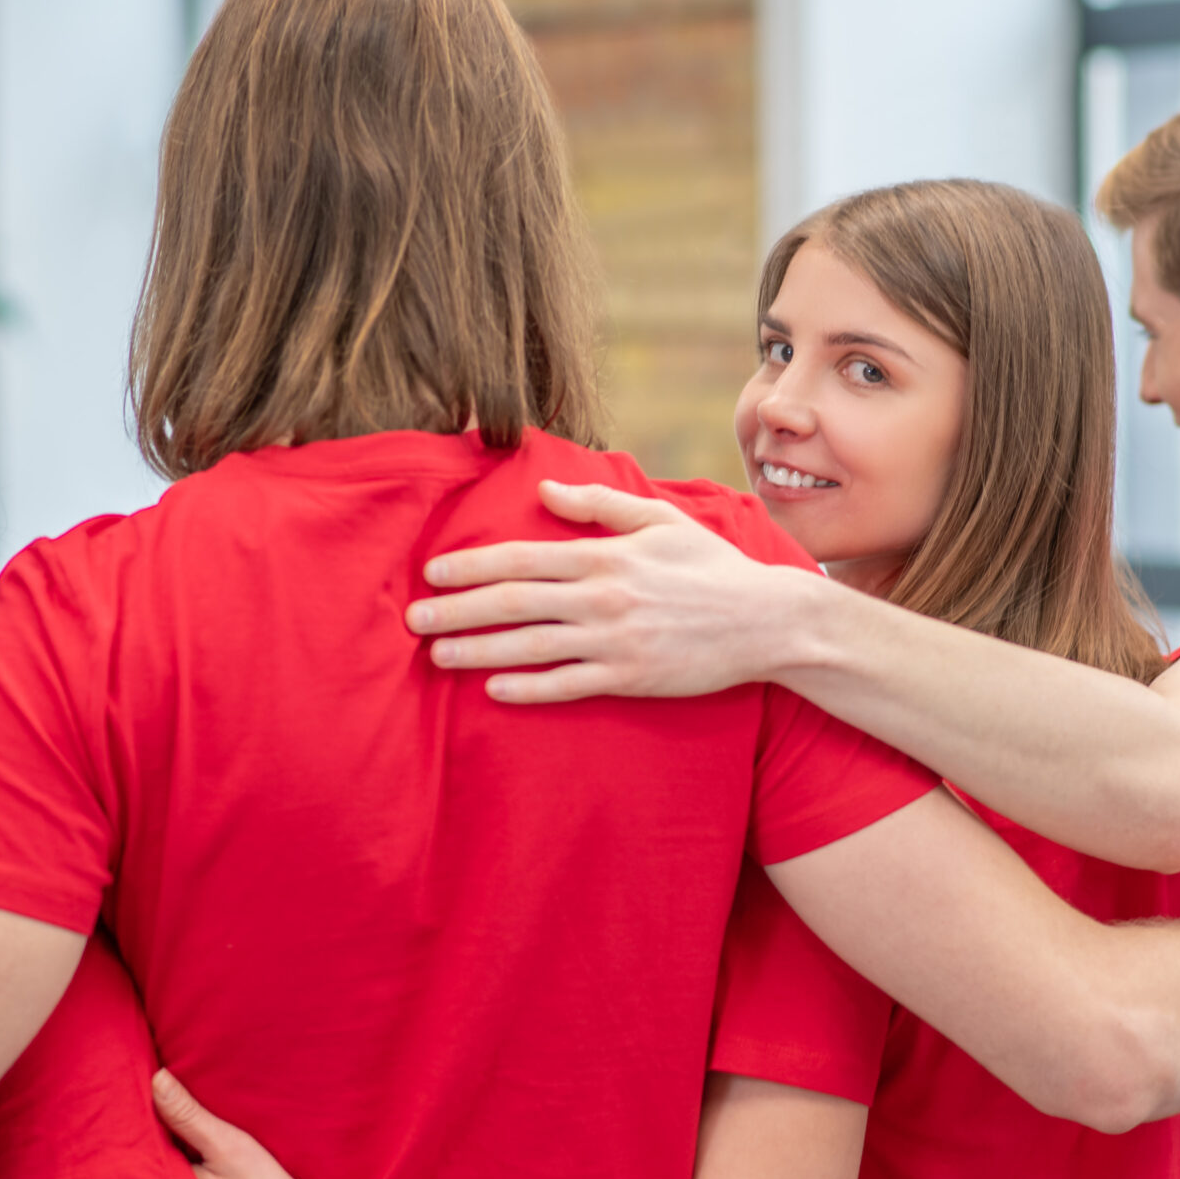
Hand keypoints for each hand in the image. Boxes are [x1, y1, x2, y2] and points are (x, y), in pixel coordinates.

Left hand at [406, 481, 812, 702]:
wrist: (767, 621)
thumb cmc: (712, 567)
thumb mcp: (660, 521)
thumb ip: (599, 506)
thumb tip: (546, 490)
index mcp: (605, 556)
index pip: (520, 559)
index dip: (471, 566)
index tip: (432, 572)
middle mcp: (602, 598)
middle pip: (512, 603)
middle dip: (456, 610)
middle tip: (413, 619)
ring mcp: (614, 642)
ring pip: (530, 647)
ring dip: (477, 650)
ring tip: (437, 655)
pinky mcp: (630, 678)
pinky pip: (567, 686)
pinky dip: (527, 687)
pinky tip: (493, 688)